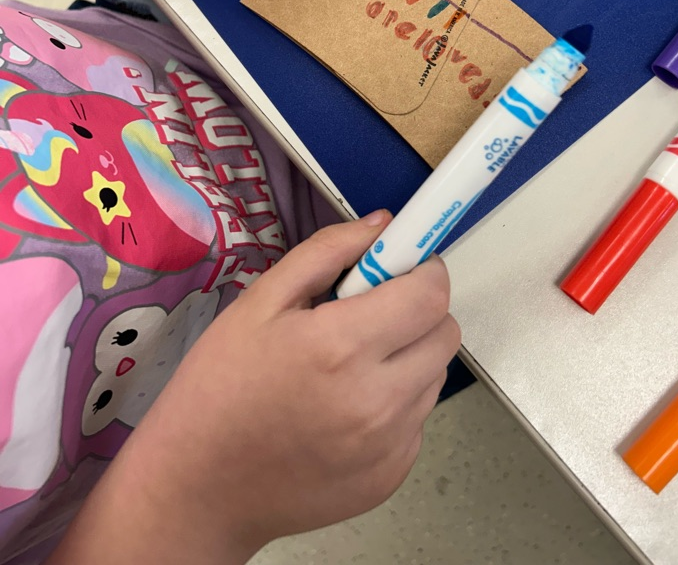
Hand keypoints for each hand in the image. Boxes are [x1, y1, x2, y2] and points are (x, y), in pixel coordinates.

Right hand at [49, 211, 460, 564]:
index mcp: (341, 346)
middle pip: (445, 333)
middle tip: (372, 314)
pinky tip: (347, 408)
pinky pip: (418, 419)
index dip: (422, 271)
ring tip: (353, 365)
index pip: (431, 294)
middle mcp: (377, 399)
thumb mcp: (260, 301)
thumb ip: (327, 252)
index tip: (399, 268)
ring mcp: (389, 446)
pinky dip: (396, 403)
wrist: (198, 488)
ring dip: (409, 357)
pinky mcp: (392, 477)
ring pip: (435, 375)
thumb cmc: (220, 384)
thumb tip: (383, 224)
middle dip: (419, 311)